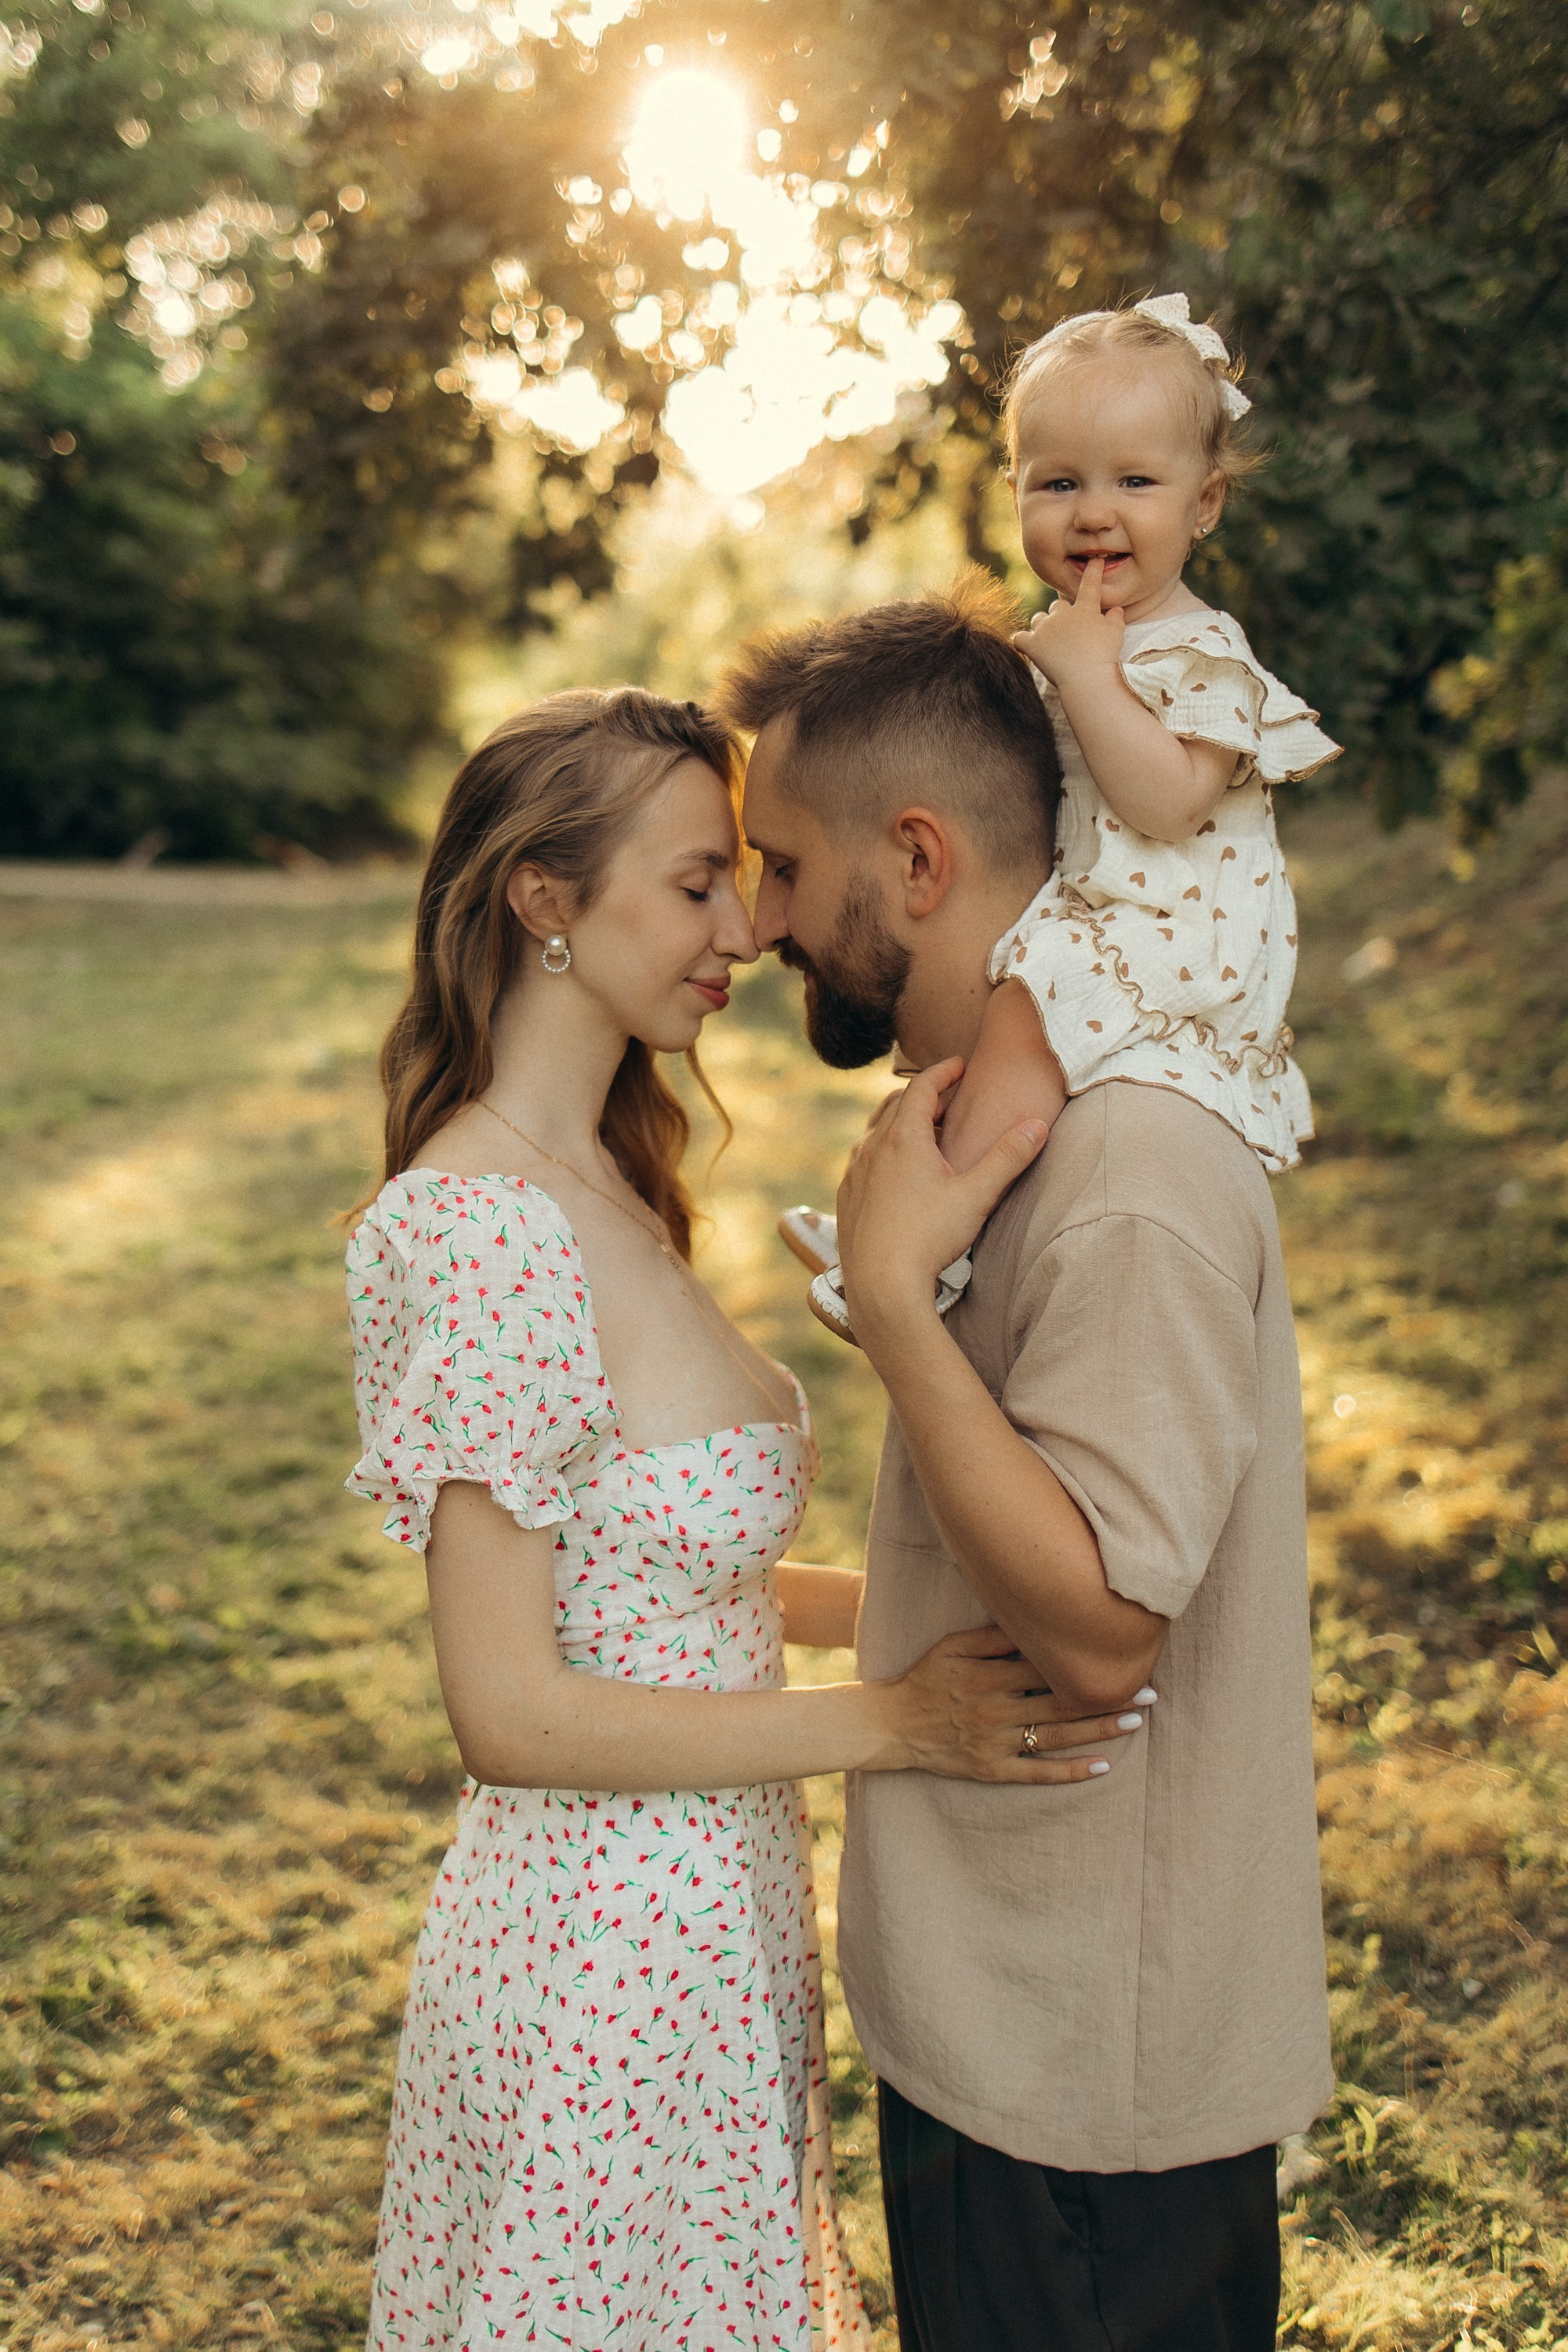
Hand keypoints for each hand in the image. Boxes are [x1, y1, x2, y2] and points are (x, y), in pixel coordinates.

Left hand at [835, 1059, 1045, 1340]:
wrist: (881, 1287)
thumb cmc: (929, 1239)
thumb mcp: (977, 1195)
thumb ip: (1008, 1158)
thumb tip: (1038, 1125)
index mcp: (903, 1138)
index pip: (921, 1087)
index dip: (943, 1071)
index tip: (960, 1065)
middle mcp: (872, 1149)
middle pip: (895, 1106)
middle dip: (922, 1096)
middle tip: (947, 1096)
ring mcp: (855, 1175)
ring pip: (875, 1134)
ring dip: (898, 1125)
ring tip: (922, 1132)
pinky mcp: (846, 1201)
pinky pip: (862, 1163)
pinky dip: (881, 1153)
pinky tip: (894, 1172)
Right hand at [891, 1624, 1149, 1782]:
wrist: (892, 1725)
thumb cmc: (926, 1678)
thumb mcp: (952, 1646)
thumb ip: (992, 1637)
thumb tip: (1033, 1624)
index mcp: (990, 1677)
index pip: (1049, 1668)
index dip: (1086, 1663)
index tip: (1122, 1657)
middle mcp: (997, 1711)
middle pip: (1063, 1703)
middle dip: (1108, 1698)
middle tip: (1150, 1692)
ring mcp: (997, 1744)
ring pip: (1058, 1737)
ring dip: (1100, 1730)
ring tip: (1135, 1721)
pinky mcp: (993, 1770)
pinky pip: (1038, 1774)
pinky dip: (1071, 1772)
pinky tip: (1102, 1767)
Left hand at [1012, 555, 1125, 689]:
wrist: (1087, 677)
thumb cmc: (1105, 656)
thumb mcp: (1116, 635)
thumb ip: (1115, 619)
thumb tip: (1116, 610)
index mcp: (1084, 609)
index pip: (1089, 585)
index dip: (1093, 572)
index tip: (1095, 561)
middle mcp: (1063, 614)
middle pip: (1057, 605)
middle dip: (1062, 615)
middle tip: (1068, 631)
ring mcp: (1045, 628)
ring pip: (1038, 619)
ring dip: (1043, 626)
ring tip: (1050, 641)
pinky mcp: (1032, 645)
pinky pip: (1019, 638)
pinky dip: (1021, 641)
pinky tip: (1024, 645)